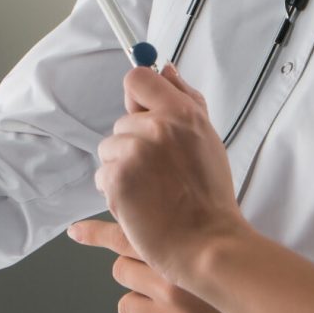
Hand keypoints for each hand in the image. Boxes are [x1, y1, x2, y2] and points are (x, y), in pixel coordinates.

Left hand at [69, 217, 269, 312]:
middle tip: (163, 276)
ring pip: (127, 307)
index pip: (125, 236)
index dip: (94, 233)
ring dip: (144, 305)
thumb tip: (146, 220)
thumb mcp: (218, 238)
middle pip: (121, 272)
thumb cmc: (249, 269)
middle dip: (137, 274)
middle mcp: (174, 282)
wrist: (283, 310)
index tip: (73, 231)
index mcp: (181, 250)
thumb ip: (182, 232)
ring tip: (175, 304)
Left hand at [93, 63, 248, 287]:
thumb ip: (185, 99)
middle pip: (122, 121)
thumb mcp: (206, 138)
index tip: (143, 109)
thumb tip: (166, 69)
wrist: (206, 243)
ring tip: (151, 189)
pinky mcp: (117, 181)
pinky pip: (103, 176)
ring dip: (123, 168)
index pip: (138, 78)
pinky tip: (141, 204)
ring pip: (110, 149)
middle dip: (135, 143)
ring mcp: (134, 154)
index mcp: (181, 113)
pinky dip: (116, 191)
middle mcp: (156, 128)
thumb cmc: (209, 195)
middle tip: (161, 170)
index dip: (138, 95)